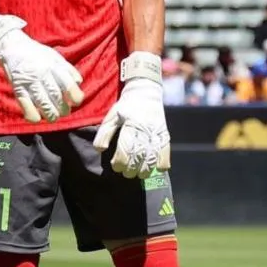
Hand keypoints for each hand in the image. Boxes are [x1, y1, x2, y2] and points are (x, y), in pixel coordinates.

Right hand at [0, 14, 83, 123]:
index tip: (74, 101)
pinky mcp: (18, 89)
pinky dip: (34, 117)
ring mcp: (29, 82)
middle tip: (63, 111)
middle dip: (63, 110)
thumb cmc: (36, 54)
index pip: (69, 86)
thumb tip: (78, 83)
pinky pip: (27, 108)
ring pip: (44, 106)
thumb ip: (68, 70)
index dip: (75, 98)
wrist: (12, 46)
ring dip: (51, 116)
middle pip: (57, 99)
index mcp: (54, 66)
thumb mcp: (55, 57)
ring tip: (52, 116)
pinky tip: (37, 116)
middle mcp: (42, 74)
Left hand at [94, 52, 170, 179]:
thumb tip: (100, 150)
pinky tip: (157, 169)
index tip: (115, 166)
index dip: (120, 160)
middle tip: (126, 173)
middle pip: (139, 154)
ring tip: (139, 174)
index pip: (126, 147)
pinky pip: (166, 151)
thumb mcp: (112, 116)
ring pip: (153, 155)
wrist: (145, 92)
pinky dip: (163, 162)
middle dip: (132, 168)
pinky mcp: (165, 134)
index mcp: (130, 124)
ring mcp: (157, 132)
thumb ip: (104, 133)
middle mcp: (145, 129)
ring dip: (146, 168)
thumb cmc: (125, 106)